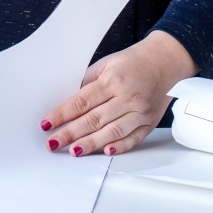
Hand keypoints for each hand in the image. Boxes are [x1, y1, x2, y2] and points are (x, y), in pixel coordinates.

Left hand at [40, 30, 196, 156]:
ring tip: (73, 151)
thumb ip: (87, 81)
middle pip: (94, 119)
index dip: (62, 114)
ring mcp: (140, 112)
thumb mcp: (106, 63)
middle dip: (70, 133)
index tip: (47, 123)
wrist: (165, 62)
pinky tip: (105, 151)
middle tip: (53, 143)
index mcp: (113, 80)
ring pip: (112, 132)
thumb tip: (67, 100)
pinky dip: (120, 147)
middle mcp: (127, 97)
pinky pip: (133, 139)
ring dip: (91, 143)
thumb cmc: (133, 62)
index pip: (82, 101)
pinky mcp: (149, 123)